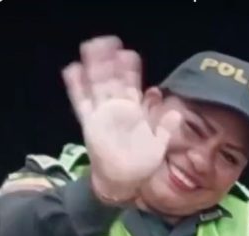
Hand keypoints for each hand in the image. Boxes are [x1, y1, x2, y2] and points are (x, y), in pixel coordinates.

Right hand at [62, 36, 180, 204]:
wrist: (122, 181)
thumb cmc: (141, 163)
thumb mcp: (158, 145)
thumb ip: (165, 128)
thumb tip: (176, 112)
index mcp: (133, 110)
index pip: (131, 84)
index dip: (129, 69)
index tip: (129, 54)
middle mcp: (116, 108)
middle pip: (111, 79)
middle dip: (109, 60)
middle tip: (107, 40)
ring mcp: (101, 114)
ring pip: (96, 85)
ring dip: (93, 67)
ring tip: (90, 46)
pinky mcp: (89, 124)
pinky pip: (81, 102)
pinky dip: (76, 87)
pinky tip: (72, 69)